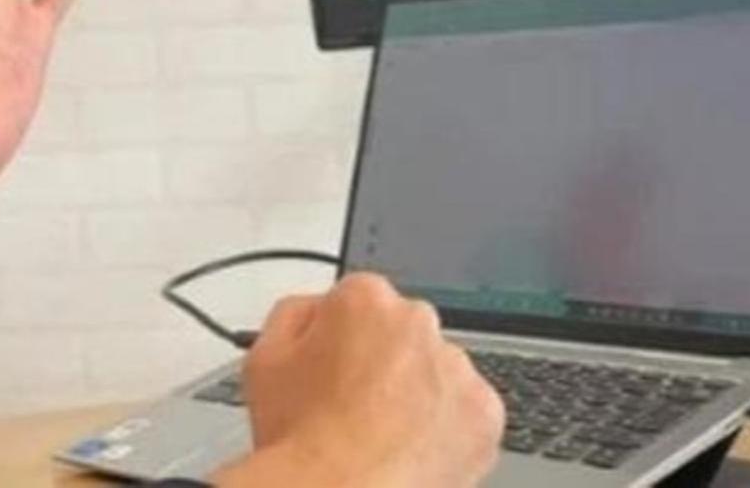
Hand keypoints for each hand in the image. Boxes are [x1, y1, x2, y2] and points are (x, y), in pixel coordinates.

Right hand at [220, 274, 503, 487]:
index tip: (336, 367)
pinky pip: (467, 414)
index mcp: (366, 299)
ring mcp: (457, 368)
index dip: (342, 340)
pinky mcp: (485, 414)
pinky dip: (447, 431)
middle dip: (386, 362)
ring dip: (419, 395)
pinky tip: (411, 450)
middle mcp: (419, 322)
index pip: (360, 302)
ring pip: (438, 374)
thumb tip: (315, 311)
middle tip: (357, 407)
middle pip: (403, 334)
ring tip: (383, 437)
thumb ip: (293, 316)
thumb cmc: (302, 438)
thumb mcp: (265, 358)